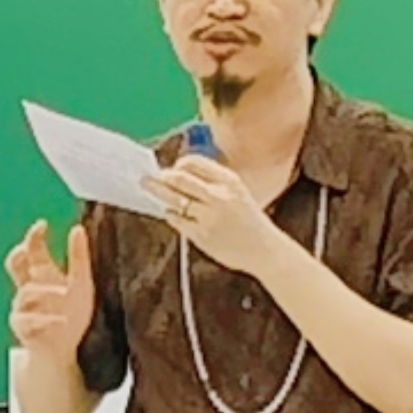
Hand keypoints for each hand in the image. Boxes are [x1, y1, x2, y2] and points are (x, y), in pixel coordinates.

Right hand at [6, 219, 94, 358]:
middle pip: (14, 264)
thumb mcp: (82, 284)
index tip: (42, 225)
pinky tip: (60, 321)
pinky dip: (45, 319)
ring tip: (65, 297)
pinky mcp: (22, 327)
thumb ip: (78, 258)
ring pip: (27, 292)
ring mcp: (22, 306)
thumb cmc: (72, 314)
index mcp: (42, 274)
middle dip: (17, 255)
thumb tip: (77, 228)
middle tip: (25, 250)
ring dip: (46, 293)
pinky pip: (28, 319)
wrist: (64, 351)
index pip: (32, 249)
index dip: (33, 236)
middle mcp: (29, 286)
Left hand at [153, 156, 290, 278]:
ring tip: (148, 188)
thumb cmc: (249, 221)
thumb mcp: (238, 192)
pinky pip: (176, 220)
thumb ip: (213, 182)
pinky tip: (170, 213)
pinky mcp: (201, 235)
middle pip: (179, 179)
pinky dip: (170, 214)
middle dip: (160, 177)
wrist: (265, 250)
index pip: (194, 163)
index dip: (178, 165)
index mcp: (229, 181)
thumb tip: (178, 174)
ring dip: (158, 193)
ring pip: (174, 199)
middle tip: (147, 178)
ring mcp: (209, 216)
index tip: (171, 169)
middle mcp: (219, 196)